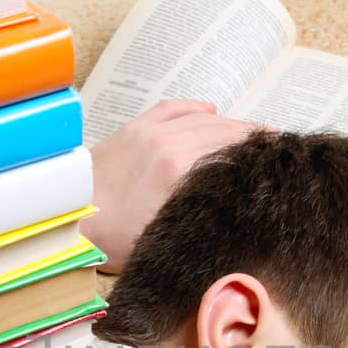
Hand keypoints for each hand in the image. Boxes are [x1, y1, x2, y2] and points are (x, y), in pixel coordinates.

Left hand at [82, 99, 261, 272]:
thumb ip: (200, 220)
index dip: (260, 158)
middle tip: (277, 147)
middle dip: (254, 140)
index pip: (233, 156)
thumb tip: (233, 216)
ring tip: (256, 131)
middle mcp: (168, 145)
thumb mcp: (164, 239)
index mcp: (179, 172)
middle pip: (225, 134)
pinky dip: (195, 108)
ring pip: (203, 119)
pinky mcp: (133, 129)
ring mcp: (150, 133)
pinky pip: (173, 108)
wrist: (66, 219)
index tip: (280, 162)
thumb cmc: (108, 239)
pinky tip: (212, 110)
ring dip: (232, 123)